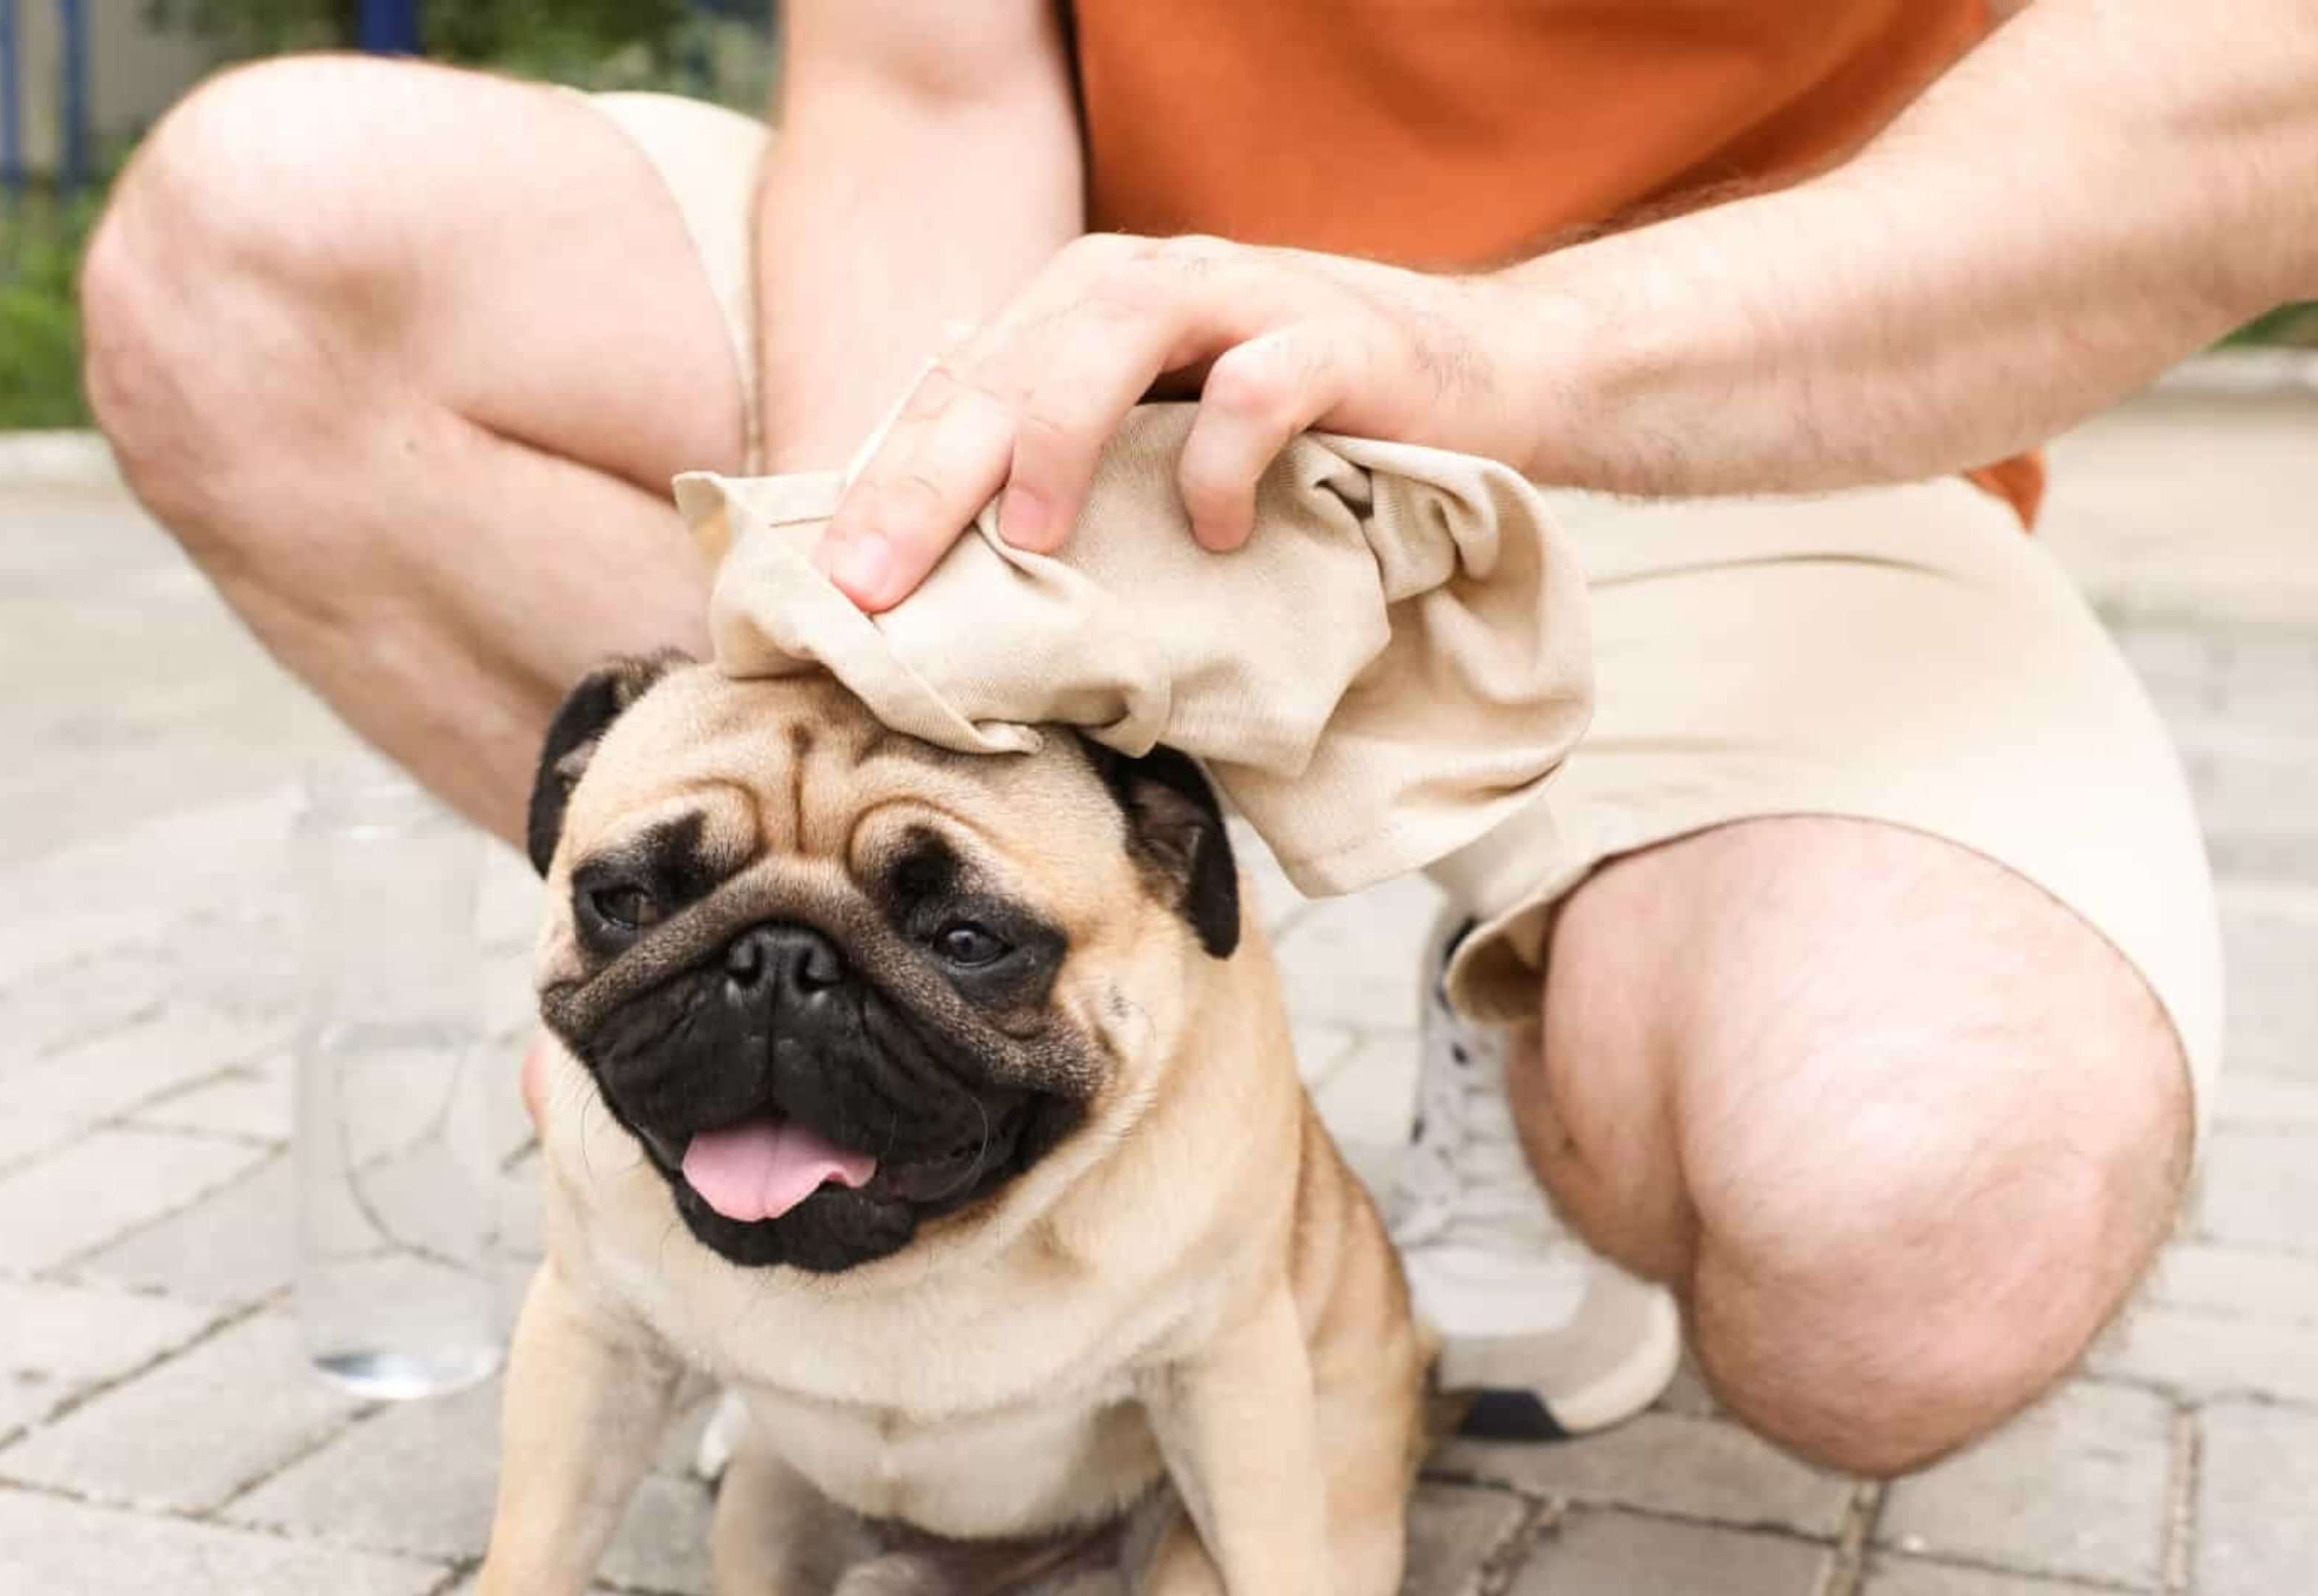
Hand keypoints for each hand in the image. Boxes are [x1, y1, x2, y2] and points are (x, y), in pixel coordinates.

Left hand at [816, 233, 1499, 610]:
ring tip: (1033, 540)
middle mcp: (1146, 284)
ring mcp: (1239, 299)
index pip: (959, 391)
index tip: (832, 588)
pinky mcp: (1333, 337)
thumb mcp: (1163, 447)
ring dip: (1058, 436)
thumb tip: (951, 580)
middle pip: (1007, 365)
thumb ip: (1068, 476)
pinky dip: (1221, 457)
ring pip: (1110, 336)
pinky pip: (1256, 384)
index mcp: (1080, 311)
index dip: (886, 484)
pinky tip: (1212, 534)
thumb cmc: (1301, 430)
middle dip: (929, 475)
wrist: (1484, 376)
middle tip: (875, 579)